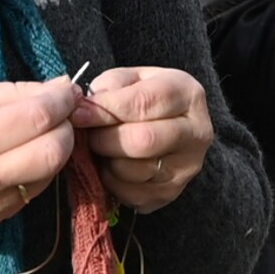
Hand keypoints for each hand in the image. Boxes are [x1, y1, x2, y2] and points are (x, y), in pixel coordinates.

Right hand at [0, 78, 78, 233]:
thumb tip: (60, 89)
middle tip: (57, 112)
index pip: (37, 119)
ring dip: (53, 150)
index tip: (67, 89)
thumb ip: (12, 94)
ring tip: (36, 132)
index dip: (61, 100)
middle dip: (66, 127)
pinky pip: (30, 193)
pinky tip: (17, 156)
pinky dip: (34, 171)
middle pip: (54, 153)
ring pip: (49, 176)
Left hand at [73, 64, 213, 213]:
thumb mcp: (129, 79)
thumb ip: (108, 89)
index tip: (78, 113)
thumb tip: (83, 112)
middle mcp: (196, 134)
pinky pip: (128, 193)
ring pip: (132, 171)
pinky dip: (110, 181)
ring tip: (101, 147)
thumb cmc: (143, 97)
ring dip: (105, 160)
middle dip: (104, 138)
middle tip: (88, 133)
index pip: (143, 104)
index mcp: (188, 95)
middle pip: (142, 141)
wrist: (166, 125)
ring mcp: (186, 168)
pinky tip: (110, 164)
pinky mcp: (170, 194)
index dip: (105, 110)